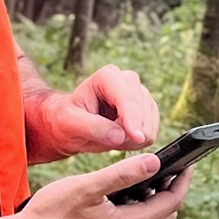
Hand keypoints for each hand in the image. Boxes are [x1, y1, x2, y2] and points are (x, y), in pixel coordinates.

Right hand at [0, 153, 193, 218]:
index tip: (188, 162)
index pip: (171, 201)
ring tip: (148, 179)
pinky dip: (138, 214)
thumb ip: (122, 174)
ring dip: (154, 203)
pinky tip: (123, 199)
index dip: (182, 179)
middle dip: (172, 190)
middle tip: (172, 167)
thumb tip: (156, 161)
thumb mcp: (87, 187)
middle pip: (165, 215)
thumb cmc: (50, 213)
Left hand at [25, 63, 158, 160]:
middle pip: (142, 112)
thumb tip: (120, 136)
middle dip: (128, 133)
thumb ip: (93, 128)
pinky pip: (151, 133)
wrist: (72, 125)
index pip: (127, 98)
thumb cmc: (67, 120)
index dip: (132, 119)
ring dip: (131, 139)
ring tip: (108, 137)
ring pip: (149, 125)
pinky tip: (118, 137)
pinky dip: (136, 142)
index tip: (136, 138)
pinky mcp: (148, 110)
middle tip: (103, 139)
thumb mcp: (70, 123)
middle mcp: (128, 81)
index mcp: (108, 77)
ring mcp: (141, 95)